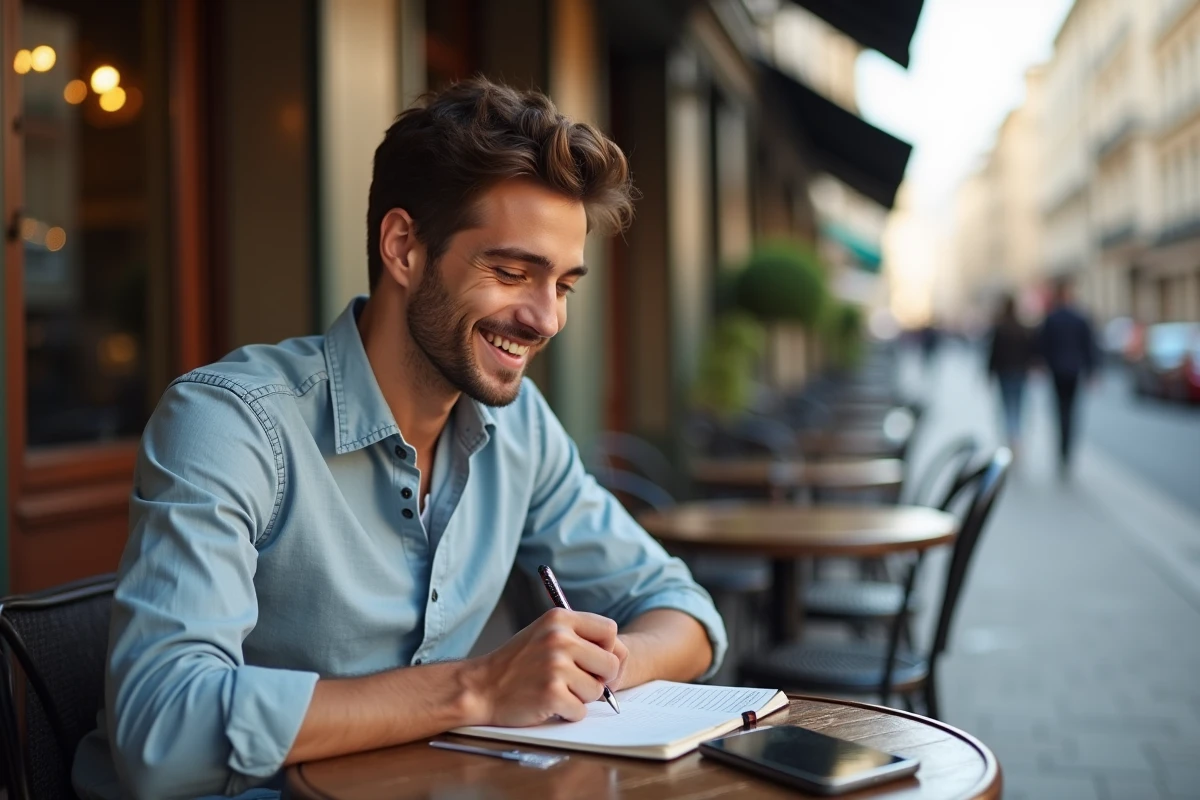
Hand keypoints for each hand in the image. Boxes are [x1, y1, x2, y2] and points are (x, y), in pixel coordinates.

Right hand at [470, 608, 625, 725]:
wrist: (481, 687)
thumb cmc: (517, 662)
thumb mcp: (544, 633)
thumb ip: (578, 637)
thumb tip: (620, 655)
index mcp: (559, 619)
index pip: (609, 630)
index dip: (607, 649)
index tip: (594, 660)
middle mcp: (559, 639)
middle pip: (611, 663)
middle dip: (599, 679)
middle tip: (576, 682)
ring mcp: (555, 666)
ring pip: (597, 691)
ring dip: (580, 698)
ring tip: (556, 690)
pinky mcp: (551, 694)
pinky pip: (581, 710)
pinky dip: (568, 713)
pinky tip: (548, 703)